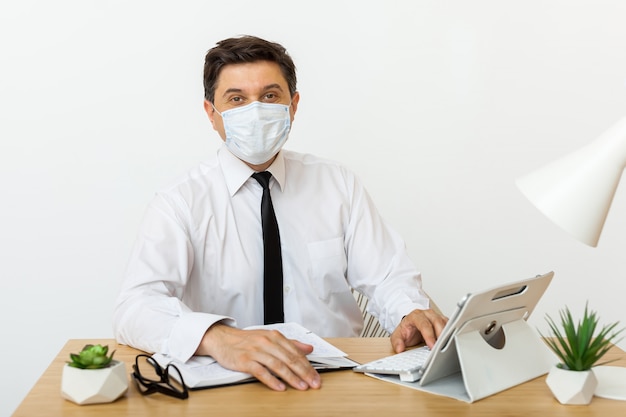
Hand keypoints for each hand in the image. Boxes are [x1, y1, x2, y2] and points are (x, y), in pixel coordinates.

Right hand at [195, 323, 320, 390]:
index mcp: (275, 336)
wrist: (222, 339)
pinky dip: (272, 380)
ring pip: (278, 365)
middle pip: (290, 359)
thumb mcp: (269, 337)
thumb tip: (309, 349)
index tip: (316, 376)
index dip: (308, 366)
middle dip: (304, 373)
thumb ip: (290, 343)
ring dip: (291, 378)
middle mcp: (266, 342)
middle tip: (314, 384)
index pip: (296, 352)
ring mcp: (256, 351)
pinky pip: (261, 371)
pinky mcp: (245, 361)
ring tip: (301, 387)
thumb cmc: (246, 340)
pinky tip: (280, 387)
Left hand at [390, 309, 447, 352]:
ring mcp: (436, 316)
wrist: (410, 325)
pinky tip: (450, 341)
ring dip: (447, 334)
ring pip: (445, 323)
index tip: (432, 346)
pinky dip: (450, 333)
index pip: (424, 324)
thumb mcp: (397, 335)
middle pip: (437, 321)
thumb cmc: (406, 330)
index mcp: (416, 316)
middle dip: (440, 335)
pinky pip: (449, 325)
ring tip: (447, 346)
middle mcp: (427, 314)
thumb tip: (399, 348)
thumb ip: (397, 342)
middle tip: (441, 347)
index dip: (429, 335)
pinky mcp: (442, 321)